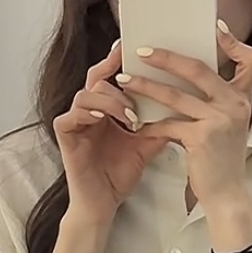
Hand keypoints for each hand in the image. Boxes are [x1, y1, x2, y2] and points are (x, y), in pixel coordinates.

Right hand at [53, 41, 171, 226]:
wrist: (104, 204)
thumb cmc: (119, 174)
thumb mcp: (146, 145)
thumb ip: (159, 123)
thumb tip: (186, 107)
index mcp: (106, 109)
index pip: (111, 77)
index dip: (120, 60)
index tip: (137, 48)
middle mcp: (89, 111)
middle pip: (97, 78)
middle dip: (116, 72)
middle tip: (133, 69)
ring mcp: (75, 121)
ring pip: (87, 94)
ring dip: (110, 101)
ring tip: (129, 115)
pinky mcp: (65, 135)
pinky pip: (71, 115)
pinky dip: (88, 113)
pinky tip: (104, 119)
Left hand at [117, 21, 251, 213]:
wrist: (227, 194)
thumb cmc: (222, 160)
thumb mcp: (229, 125)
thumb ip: (216, 102)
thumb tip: (186, 78)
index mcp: (242, 98)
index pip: (249, 60)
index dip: (234, 43)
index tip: (217, 29)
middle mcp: (235, 105)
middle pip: (198, 69)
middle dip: (167, 58)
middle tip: (143, 52)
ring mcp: (219, 120)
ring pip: (175, 95)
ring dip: (145, 86)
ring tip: (124, 80)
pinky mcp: (202, 137)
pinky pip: (168, 124)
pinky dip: (149, 124)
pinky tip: (134, 123)